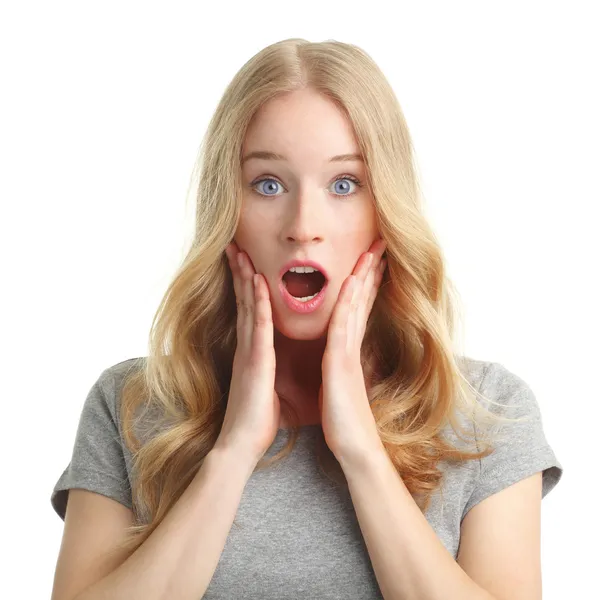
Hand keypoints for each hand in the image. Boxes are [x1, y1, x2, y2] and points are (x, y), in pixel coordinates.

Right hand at [214, 242, 280, 464]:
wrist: (241, 444)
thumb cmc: (254, 417)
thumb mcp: (263, 385)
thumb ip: (263, 368)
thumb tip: (268, 363)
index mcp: (252, 350)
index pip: (249, 309)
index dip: (247, 284)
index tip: (246, 261)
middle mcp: (247, 346)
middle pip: (245, 300)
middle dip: (241, 271)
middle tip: (236, 245)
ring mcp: (249, 352)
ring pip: (249, 307)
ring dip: (246, 278)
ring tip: (243, 252)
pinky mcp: (256, 362)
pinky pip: (259, 327)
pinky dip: (259, 303)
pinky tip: (259, 283)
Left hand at [318, 239, 387, 465]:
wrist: (355, 450)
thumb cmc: (346, 421)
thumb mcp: (343, 386)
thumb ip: (345, 367)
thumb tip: (346, 356)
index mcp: (348, 351)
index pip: (358, 309)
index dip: (365, 284)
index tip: (371, 261)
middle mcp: (352, 347)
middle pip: (362, 301)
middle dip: (371, 271)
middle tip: (380, 244)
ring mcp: (348, 353)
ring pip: (356, 307)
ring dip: (363, 277)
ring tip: (372, 251)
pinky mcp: (341, 365)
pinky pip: (344, 327)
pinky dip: (349, 303)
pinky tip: (352, 282)